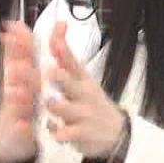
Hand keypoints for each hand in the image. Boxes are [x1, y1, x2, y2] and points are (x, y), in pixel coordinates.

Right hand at [0, 22, 40, 162]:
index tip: (14, 27)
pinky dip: (22, 127)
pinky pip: (21, 129)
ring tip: (14, 91)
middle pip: (14, 77)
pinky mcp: (17, 131)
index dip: (17, 42)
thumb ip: (27, 49)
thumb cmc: (19, 100)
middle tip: (15, 57)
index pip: (20, 56)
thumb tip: (34, 23)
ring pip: (15, 103)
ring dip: (14, 96)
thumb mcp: (25, 73)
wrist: (10, 135)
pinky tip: (23, 125)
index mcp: (21, 76)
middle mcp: (15, 91)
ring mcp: (14, 111)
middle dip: (14, 66)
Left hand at [44, 22, 126, 158]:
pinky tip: (55, 132)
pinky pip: (69, 133)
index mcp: (82, 78)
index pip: (72, 61)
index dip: (62, 51)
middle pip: (69, 83)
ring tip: (47, 101)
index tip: (53, 41)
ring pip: (67, 108)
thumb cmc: (92, 102)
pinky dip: (60, 132)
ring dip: (55, 105)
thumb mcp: (83, 79)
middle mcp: (83, 93)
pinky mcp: (83, 133)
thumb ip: (66, 58)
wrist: (116, 132)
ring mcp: (84, 113)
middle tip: (47, 71)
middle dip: (57, 77)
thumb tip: (56, 29)